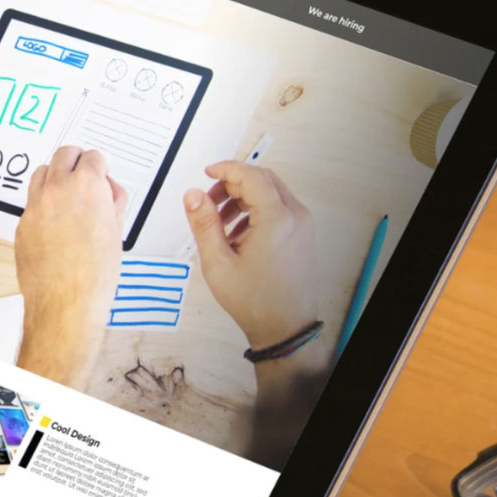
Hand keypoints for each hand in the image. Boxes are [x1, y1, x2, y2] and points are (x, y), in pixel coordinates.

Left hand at [13, 146, 127, 391]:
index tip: (99, 174)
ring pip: (41, 173)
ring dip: (55, 177)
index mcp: (86, 186)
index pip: (92, 156)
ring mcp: (35, 206)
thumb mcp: (116, 231)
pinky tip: (54, 222)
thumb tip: (108, 190)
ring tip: (66, 194)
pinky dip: (42, 204)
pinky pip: (31, 202)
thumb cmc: (93, 275)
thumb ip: (113, 201)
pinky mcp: (21, 224)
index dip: (99, 167)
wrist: (66, 302)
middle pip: (63, 154)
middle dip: (76, 161)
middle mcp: (56, 190)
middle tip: (83, 173)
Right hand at [183, 161, 319, 348]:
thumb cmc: (253, 300)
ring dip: (244, 198)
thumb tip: (193, 195)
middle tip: (209, 201)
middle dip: (233, 184)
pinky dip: (257, 211)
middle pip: (263, 180)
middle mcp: (295, 216)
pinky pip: (279, 209)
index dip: (227, 169)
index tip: (207, 173)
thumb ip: (204, 224)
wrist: (284, 326)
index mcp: (276, 219)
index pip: (251, 176)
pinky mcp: (303, 234)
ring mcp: (302, 224)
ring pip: (271, 193)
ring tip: (220, 223)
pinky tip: (237, 234)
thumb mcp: (218, 262)